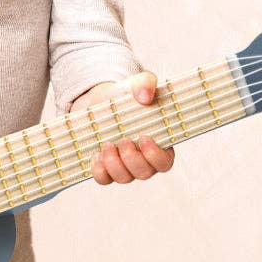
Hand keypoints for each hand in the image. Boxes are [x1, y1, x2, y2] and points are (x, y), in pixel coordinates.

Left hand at [70, 71, 175, 185]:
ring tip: (107, 143)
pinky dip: (99, 171)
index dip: (156, 156)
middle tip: (123, 139)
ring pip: (124, 178)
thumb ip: (145, 83)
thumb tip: (145, 96)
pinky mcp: (105, 166)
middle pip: (144, 173)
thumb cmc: (127, 94)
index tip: (144, 138)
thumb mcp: (137, 83)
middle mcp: (143, 159)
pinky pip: (104, 179)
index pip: (164, 162)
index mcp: (158, 143)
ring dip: (114, 164)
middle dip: (132, 160)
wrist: (102, 98)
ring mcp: (124, 165)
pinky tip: (96, 154)